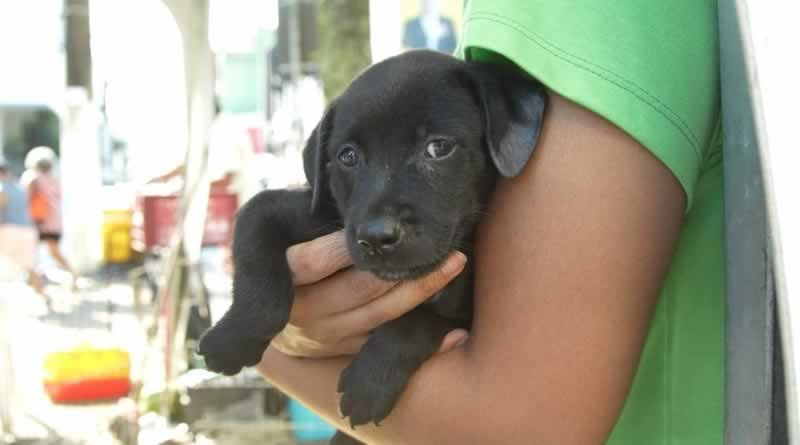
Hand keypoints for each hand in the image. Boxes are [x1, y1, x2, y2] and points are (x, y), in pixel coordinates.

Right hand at [269, 231, 468, 358]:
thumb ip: (307, 214)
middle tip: (445, 247)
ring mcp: (324, 336)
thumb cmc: (280, 250)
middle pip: (358, 290)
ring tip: (454, 266)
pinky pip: (385, 346)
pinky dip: (423, 341)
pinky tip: (455, 330)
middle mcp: (302, 312)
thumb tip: (354, 195)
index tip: (384, 230)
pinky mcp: (341, 353)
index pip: (314, 262)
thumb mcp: (275, 226)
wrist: (264, 309)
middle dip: (403, 269)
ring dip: (421, 292)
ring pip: (379, 316)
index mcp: (283, 276)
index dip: (347, 247)